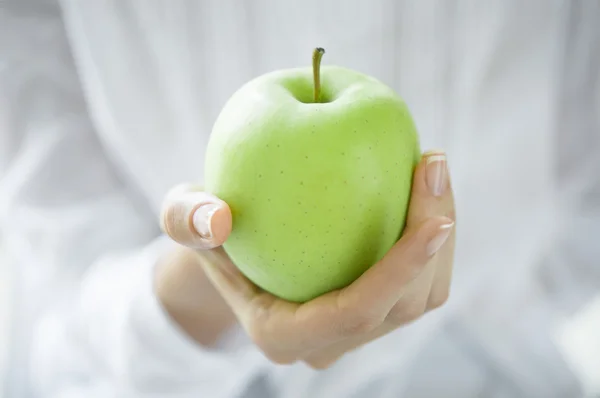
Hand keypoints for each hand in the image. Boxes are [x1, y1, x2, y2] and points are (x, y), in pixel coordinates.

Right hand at [159, 150, 454, 368]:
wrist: (233, 248)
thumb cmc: (208, 233)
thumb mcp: (182, 216)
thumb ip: (186, 218)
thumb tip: (217, 217)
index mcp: (286, 334)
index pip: (356, 312)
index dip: (401, 270)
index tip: (435, 216)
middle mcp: (329, 342)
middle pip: (404, 306)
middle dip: (434, 240)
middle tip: (435, 163)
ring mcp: (356, 329)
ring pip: (423, 296)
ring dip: (442, 236)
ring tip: (434, 167)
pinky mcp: (375, 306)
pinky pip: (421, 278)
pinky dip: (430, 235)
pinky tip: (422, 184)